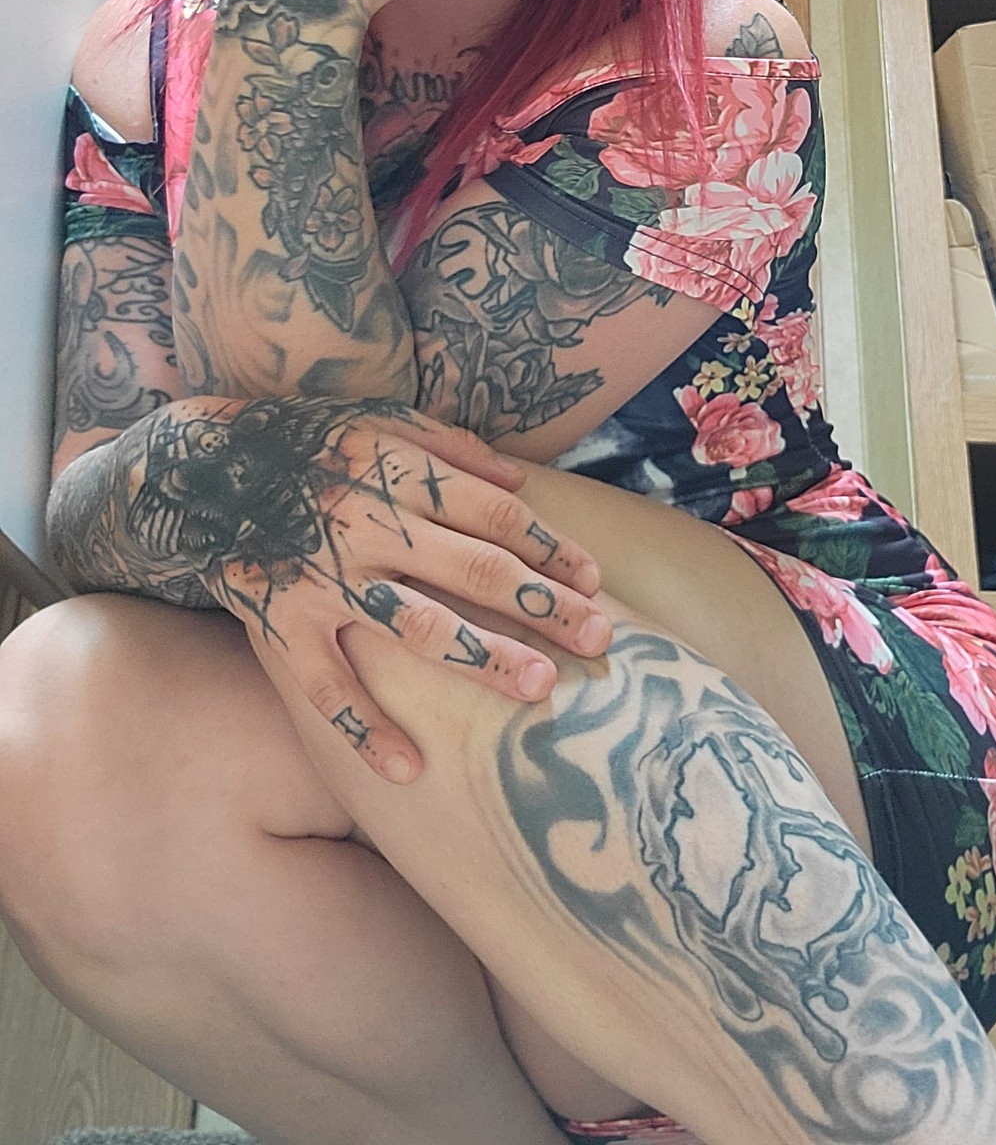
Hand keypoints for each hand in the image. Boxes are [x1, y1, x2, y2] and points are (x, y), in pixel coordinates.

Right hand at [193, 400, 610, 783]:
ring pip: (416, 626)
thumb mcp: (378, 422)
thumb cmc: (306, 444)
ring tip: (538, 688)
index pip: (493, 513)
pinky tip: (406, 769)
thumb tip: (520, 482)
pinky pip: (327, 685)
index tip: (593, 579)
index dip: (549, 547)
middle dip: (544, 605)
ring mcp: (326, 578)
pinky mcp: (284, 622)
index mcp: (398, 473)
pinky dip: (363, 729)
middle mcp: (370, 524)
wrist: (201, 469)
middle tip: (599, 639)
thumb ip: (449, 447)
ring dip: (482, 658)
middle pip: (474, 569)